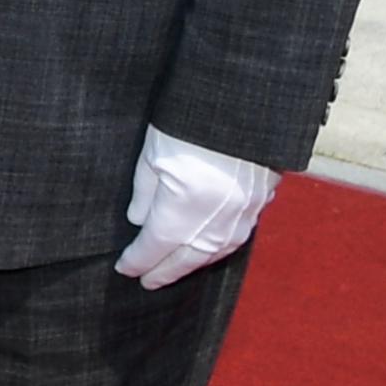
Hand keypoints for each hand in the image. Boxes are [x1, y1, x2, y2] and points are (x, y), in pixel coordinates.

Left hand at [115, 125, 278, 288]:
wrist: (243, 103)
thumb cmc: (189, 121)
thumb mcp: (153, 154)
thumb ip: (145, 193)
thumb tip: (140, 222)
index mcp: (184, 209)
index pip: (155, 247)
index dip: (138, 260)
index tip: (124, 268)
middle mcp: (216, 220)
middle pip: (186, 258)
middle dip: (165, 272)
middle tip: (148, 281)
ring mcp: (243, 215)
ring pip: (214, 252)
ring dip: (192, 264)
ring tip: (174, 269)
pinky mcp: (261, 202)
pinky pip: (236, 237)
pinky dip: (216, 248)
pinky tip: (207, 248)